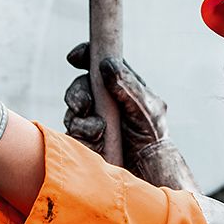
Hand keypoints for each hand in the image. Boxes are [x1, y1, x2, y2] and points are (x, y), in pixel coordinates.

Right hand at [63, 43, 199, 191]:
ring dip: (82, 120)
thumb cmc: (152, 134)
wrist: (148, 168)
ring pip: (72, 111)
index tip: (75, 57)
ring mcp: (91, 120)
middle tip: (83, 106)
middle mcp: (102, 101)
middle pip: (78, 88)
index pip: (97, 63)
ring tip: (99, 130)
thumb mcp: (148, 108)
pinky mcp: (83, 140)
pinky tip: (97, 140)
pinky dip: (82, 135)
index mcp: (118, 85)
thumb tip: (106, 65)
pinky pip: (71, 133)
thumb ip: (128, 86)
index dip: (84, 55)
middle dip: (76, 94)